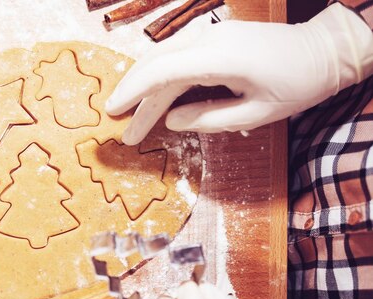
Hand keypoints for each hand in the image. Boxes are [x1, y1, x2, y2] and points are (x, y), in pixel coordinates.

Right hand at [106, 3, 372, 143]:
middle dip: (135, 95)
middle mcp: (209, 38)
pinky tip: (153, 95)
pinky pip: (177, 55)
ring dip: (143, 85)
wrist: (322, 51)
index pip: (162, 71)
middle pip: (157, 64)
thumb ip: (210, 120)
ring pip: (163, 57)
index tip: (114, 113)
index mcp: (220, 58)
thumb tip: (172, 122)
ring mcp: (211, 33)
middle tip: (120, 126)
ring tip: (129, 113)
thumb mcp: (256, 114)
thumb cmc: (295, 86)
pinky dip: (160, 76)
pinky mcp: (213, 37)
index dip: (135, 92)